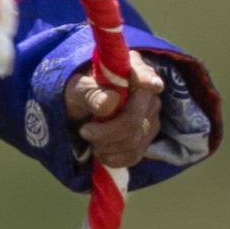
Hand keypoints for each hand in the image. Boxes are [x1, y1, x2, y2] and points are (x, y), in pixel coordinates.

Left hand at [64, 55, 167, 173]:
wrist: (83, 108)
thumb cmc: (81, 92)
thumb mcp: (77, 89)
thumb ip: (90, 93)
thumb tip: (110, 103)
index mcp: (131, 69)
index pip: (145, 75)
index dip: (149, 80)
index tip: (152, 85)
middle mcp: (148, 92)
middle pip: (134, 121)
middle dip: (105, 133)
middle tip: (84, 131)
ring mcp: (151, 115)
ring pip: (134, 142)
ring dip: (106, 147)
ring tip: (91, 139)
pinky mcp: (148, 135)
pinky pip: (135, 154)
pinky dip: (114, 158)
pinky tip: (101, 151)